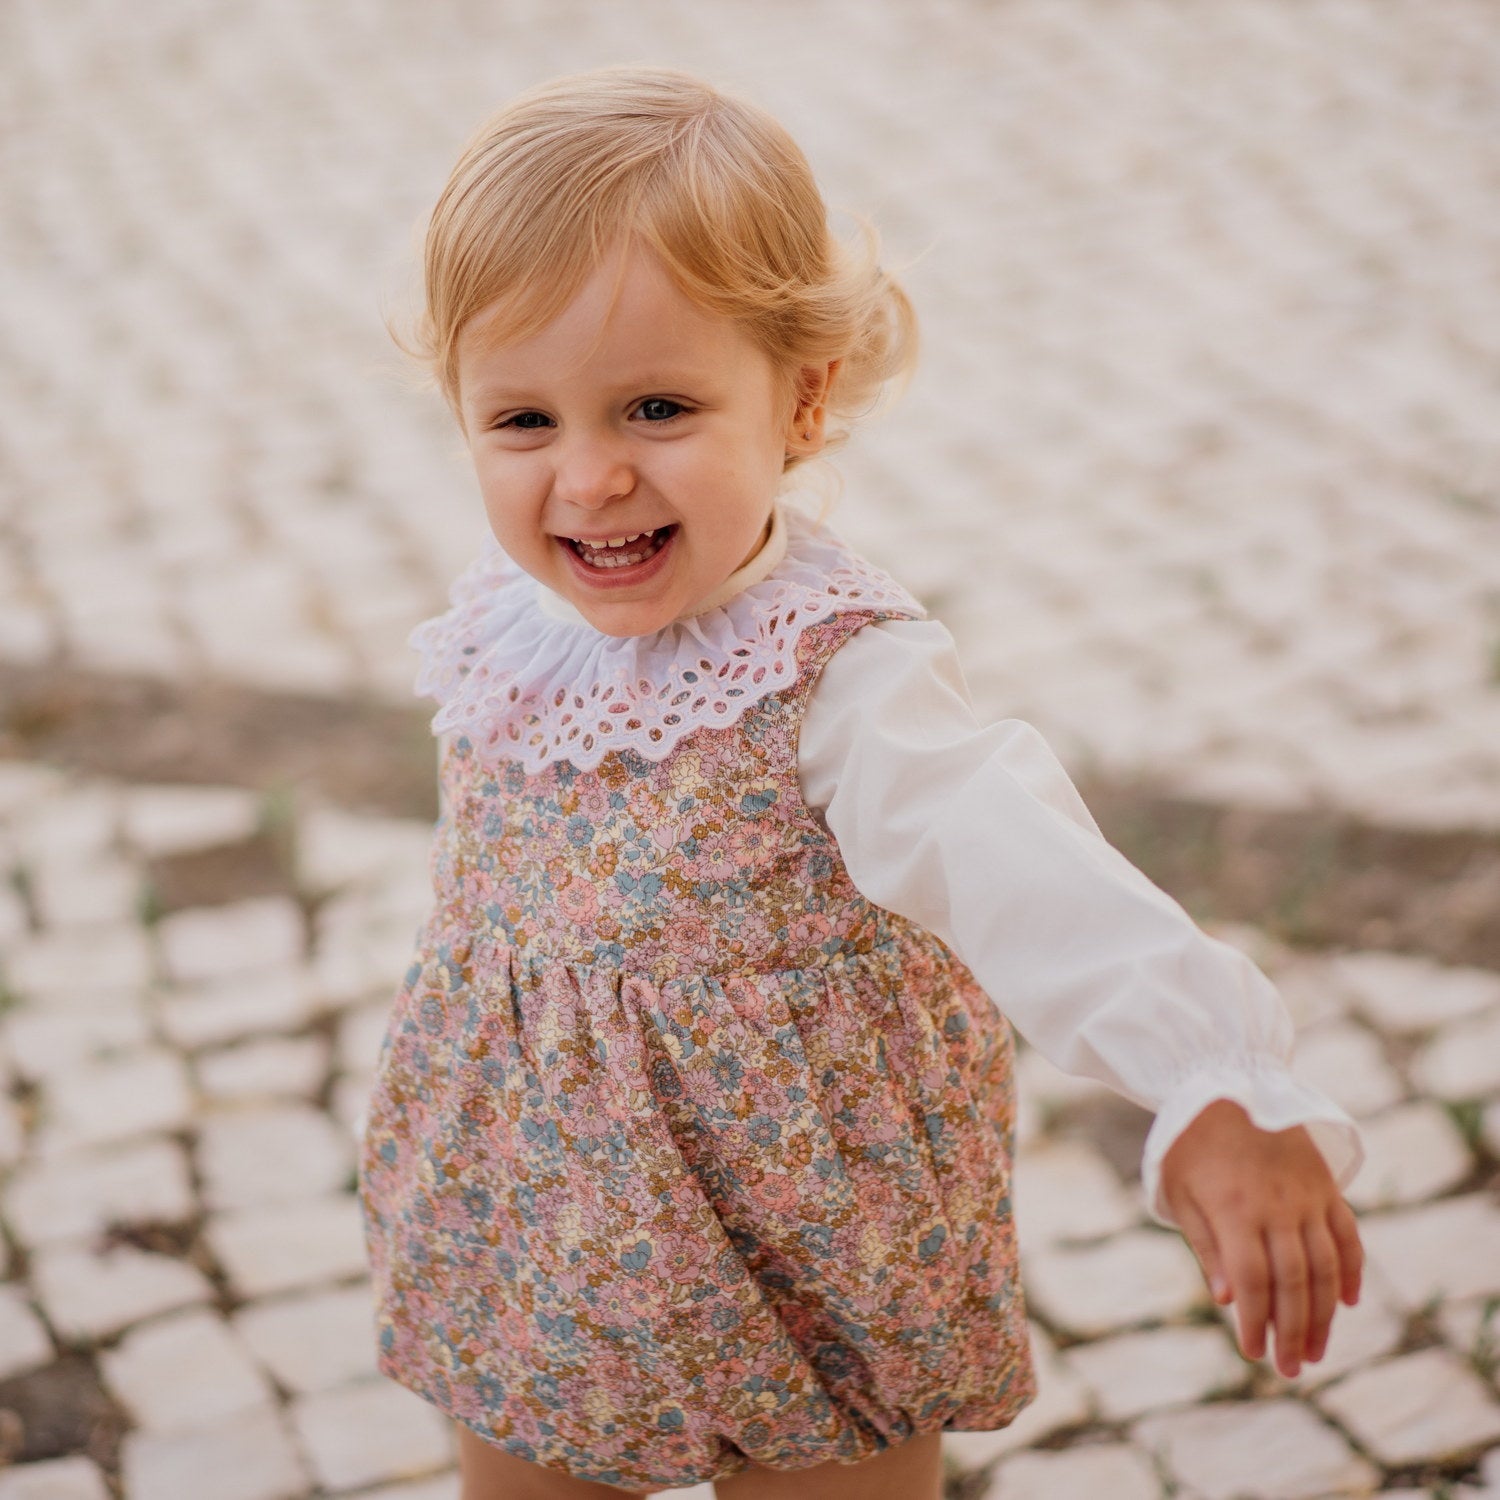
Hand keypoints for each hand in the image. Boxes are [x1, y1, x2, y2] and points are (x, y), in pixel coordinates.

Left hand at [1159, 1099, 1363, 1377]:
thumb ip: (1206, 1246)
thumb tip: (1229, 1301)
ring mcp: (1307, 1196)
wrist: (1222, 1082)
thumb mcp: (1178, 1191)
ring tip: (1316, 1350)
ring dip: (1324, 1314)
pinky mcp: (1325, 1184)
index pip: (1254, 1283)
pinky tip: (1348, 1301)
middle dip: (1293, 1332)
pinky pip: (1348, 1233)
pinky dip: (1353, 1269)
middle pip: (1294, 1283)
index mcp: (1235, 1210)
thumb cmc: (1187, 1141)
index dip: (1257, 1323)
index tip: (1253, 1353)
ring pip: (1326, 1266)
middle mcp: (1277, 1207)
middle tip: (1290, 1368)